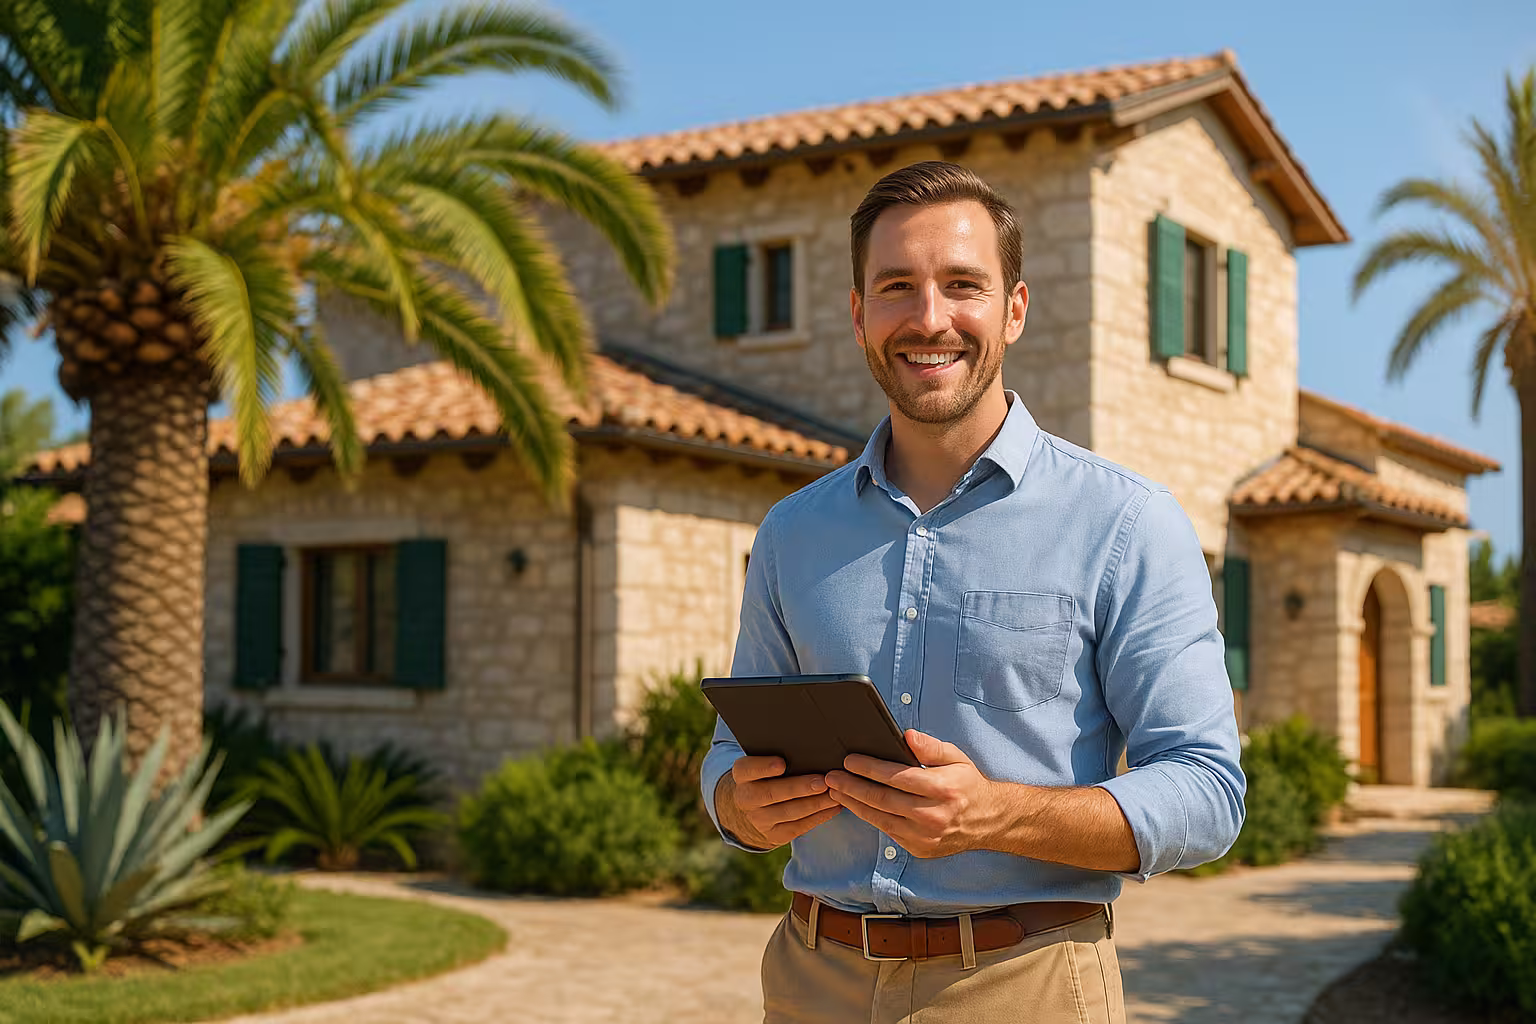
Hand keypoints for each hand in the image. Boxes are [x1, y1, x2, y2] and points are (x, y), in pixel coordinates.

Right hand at [717, 755, 841, 849]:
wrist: (753, 808)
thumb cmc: (767, 776)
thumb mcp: (763, 763)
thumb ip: (779, 754)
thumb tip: (808, 745)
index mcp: (742, 775)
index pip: (748, 769)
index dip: (763, 767)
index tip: (782, 763)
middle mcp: (746, 798)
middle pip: (771, 793)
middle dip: (799, 788)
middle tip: (822, 781)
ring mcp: (759, 819)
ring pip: (789, 812)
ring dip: (815, 803)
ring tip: (834, 794)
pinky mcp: (775, 835)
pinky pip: (800, 826)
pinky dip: (820, 816)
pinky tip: (834, 806)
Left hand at [825, 730, 1000, 858]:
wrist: (989, 821)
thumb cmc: (968, 785)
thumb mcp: (956, 758)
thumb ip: (931, 747)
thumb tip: (907, 736)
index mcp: (943, 789)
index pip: (897, 777)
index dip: (870, 768)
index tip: (849, 760)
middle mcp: (933, 815)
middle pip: (883, 800)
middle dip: (852, 787)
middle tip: (831, 776)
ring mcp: (926, 836)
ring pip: (881, 819)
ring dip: (854, 804)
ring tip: (835, 791)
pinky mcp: (920, 849)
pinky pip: (888, 832)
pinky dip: (870, 818)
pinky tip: (857, 805)